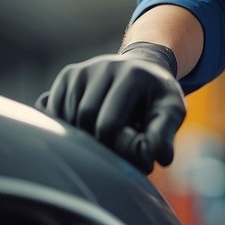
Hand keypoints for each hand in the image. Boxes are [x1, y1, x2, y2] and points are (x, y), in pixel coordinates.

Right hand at [37, 44, 185, 173]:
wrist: (144, 68)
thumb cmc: (157, 98)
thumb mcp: (171, 112)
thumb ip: (164, 134)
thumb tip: (157, 158)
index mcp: (133, 75)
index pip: (108, 124)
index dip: (114, 146)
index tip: (128, 150)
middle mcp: (105, 66)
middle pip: (84, 118)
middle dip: (94, 139)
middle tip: (111, 146)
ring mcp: (84, 69)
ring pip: (65, 115)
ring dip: (78, 134)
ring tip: (103, 133)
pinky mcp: (69, 75)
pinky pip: (53, 110)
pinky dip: (64, 125)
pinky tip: (86, 125)